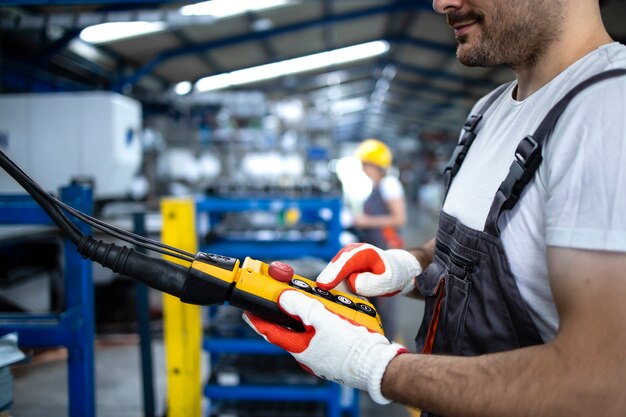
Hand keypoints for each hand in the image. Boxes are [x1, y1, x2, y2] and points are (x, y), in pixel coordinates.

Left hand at [243, 289, 407, 403]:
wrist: (378, 364)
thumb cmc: (352, 345)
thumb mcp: (323, 319)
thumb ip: (301, 306)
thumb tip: (282, 298)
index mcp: (300, 347)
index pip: (272, 331)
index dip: (258, 319)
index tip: (247, 309)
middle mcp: (308, 354)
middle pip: (290, 329)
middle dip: (287, 312)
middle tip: (285, 297)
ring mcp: (321, 355)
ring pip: (308, 331)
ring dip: (308, 315)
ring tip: (317, 302)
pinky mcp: (334, 354)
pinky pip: (323, 335)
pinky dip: (323, 322)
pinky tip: (334, 314)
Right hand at [316, 243, 421, 296]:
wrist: (395, 271)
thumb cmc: (393, 275)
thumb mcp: (388, 281)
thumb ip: (371, 283)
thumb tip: (352, 282)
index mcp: (363, 252)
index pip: (346, 262)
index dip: (334, 274)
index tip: (323, 285)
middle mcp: (350, 253)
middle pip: (334, 267)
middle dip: (327, 280)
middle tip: (321, 294)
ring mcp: (344, 261)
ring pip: (331, 274)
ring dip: (330, 286)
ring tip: (331, 299)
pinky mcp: (341, 270)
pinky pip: (334, 280)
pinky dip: (334, 288)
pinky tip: (338, 297)